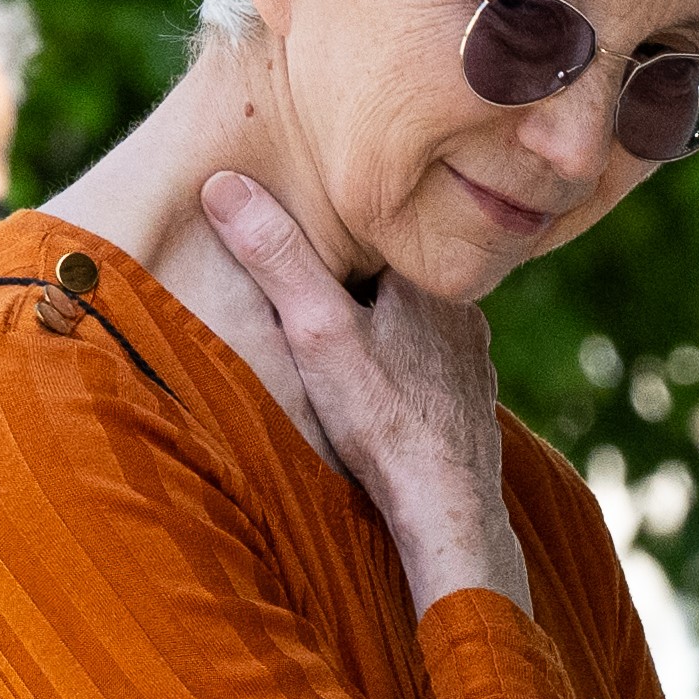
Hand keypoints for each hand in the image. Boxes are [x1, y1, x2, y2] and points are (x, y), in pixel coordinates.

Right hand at [191, 169, 524, 613]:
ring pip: (417, 327)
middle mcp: (463, 314)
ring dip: (382, 331)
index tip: (299, 233)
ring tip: (342, 344)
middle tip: (311, 295)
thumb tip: (226, 185)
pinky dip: (403, 374)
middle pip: (395, 280)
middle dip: (356, 284)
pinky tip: (381, 392)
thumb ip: (277, 259)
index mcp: (428, 282)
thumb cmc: (385, 422)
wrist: (451, 513)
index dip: (334, 232)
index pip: (377, 234)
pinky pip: (430, 371)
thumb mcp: (317, 331)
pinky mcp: (471, 406)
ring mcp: (472, 363)